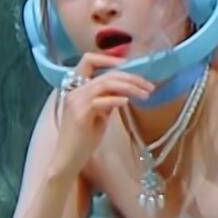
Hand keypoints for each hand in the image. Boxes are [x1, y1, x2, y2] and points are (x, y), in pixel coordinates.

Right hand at [48, 53, 154, 177]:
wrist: (67, 159)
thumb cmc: (82, 140)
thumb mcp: (98, 115)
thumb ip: (106, 100)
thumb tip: (123, 92)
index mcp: (76, 88)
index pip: (88, 61)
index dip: (108, 58)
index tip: (129, 65)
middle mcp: (74, 91)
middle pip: (106, 74)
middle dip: (131, 77)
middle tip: (149, 86)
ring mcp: (76, 102)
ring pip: (105, 84)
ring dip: (129, 87)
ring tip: (145, 94)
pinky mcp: (80, 115)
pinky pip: (101, 101)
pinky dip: (117, 99)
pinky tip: (128, 102)